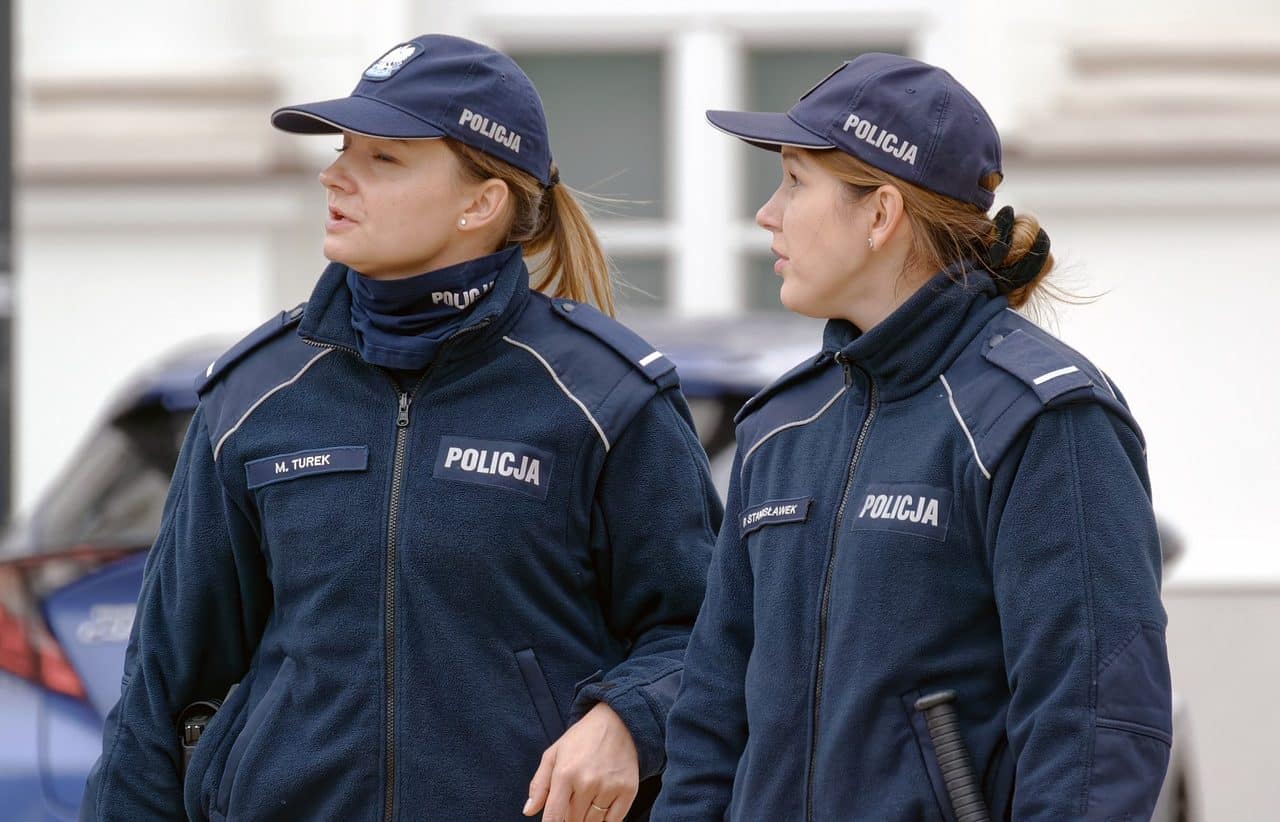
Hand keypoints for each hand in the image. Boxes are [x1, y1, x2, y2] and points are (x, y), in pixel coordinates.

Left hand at [523, 701, 638, 821]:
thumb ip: (539, 785)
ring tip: (588, 797)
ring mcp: (609, 787)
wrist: (619, 722)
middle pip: (573, 821)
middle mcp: (587, 782)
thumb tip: (528, 811)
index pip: (554, 816)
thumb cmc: (582, 739)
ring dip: (587, 817)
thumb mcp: (554, 754)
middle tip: (574, 798)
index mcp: (565, 773)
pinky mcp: (628, 791)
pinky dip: (606, 819)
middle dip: (570, 815)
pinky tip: (602, 803)